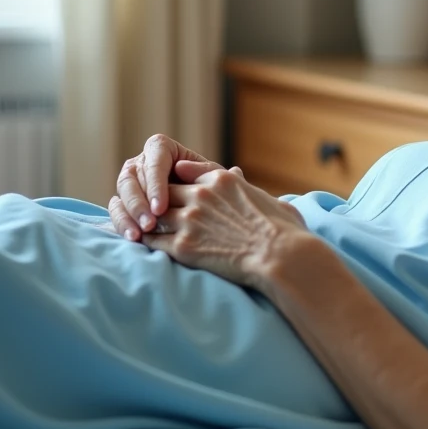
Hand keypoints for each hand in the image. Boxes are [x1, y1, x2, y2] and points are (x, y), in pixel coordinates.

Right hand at [109, 135, 223, 240]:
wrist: (209, 207)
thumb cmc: (213, 189)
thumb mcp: (214, 179)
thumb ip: (202, 172)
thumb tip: (180, 167)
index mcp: (161, 148)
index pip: (154, 161)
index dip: (154, 184)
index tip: (161, 208)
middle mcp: (141, 162)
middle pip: (132, 178)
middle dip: (139, 204)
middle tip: (149, 225)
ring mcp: (130, 181)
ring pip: (121, 193)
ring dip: (129, 215)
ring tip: (138, 236)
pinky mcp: (123, 201)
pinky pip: (116, 209)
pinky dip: (122, 224)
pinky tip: (133, 238)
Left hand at [141, 160, 309, 291]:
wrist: (280, 256)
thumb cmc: (283, 228)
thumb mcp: (265, 195)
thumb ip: (244, 182)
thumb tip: (237, 172)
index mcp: (221, 179)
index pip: (184, 173)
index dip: (175, 183)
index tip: (171, 191)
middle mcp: (201, 196)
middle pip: (165, 191)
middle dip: (158, 200)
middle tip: (152, 210)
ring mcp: (190, 220)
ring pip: (154, 214)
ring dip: (149, 220)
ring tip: (144, 227)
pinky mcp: (183, 246)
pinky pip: (154, 240)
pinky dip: (148, 240)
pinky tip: (146, 243)